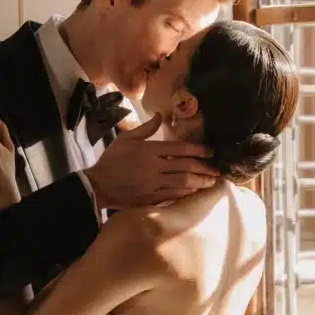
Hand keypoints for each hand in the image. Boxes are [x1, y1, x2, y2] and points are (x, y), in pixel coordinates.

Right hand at [84, 113, 218, 207]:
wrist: (98, 185)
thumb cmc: (111, 160)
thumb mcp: (126, 139)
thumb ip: (145, 128)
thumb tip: (160, 116)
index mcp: (149, 151)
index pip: (179, 149)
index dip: (198, 150)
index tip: (210, 152)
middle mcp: (154, 167)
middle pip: (186, 167)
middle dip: (204, 168)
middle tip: (216, 170)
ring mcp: (153, 184)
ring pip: (183, 183)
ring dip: (199, 182)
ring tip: (210, 182)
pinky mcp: (151, 198)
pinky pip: (173, 195)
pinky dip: (186, 193)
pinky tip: (194, 191)